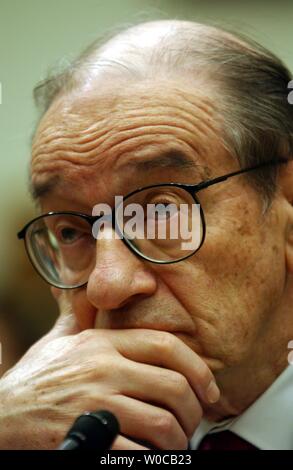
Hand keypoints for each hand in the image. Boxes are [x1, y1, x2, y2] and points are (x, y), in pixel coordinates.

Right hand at [0, 294, 219, 449]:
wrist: (0, 418)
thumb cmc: (33, 382)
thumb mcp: (58, 342)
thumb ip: (80, 318)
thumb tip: (91, 295)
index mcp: (101, 344)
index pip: (166, 346)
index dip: (198, 369)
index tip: (209, 389)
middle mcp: (102, 369)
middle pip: (173, 386)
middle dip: (194, 411)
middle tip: (193, 423)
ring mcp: (94, 405)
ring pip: (162, 423)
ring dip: (179, 440)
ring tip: (176, 444)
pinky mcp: (87, 440)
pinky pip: (139, 454)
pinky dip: (156, 459)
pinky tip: (155, 458)